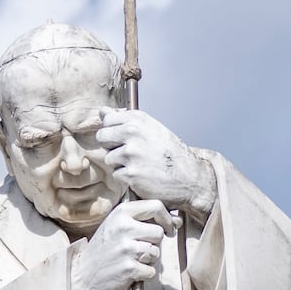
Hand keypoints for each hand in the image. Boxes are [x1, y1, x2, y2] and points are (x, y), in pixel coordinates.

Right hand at [71, 198, 177, 289]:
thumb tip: (177, 220)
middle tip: (138, 251)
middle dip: (153, 244)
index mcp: (121, 213)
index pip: (156, 206)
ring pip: (156, 252)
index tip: (168, 229)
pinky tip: (129, 274)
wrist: (82, 279)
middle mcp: (123, 227)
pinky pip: (151, 271)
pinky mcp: (129, 268)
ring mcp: (126, 248)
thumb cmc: (103, 252)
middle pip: (159, 232)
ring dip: (148, 261)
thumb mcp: (117, 227)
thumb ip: (144, 221)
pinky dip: (143, 275)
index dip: (167, 219)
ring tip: (130, 261)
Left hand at [97, 109, 216, 219]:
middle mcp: (133, 133)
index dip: (113, 130)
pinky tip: (141, 175)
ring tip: (140, 164)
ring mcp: (130, 154)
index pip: (107, 119)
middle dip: (111, 146)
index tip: (123, 136)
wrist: (188, 176)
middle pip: (102, 137)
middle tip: (129, 152)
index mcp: (138, 119)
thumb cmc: (169, 152)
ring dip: (120, 164)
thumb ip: (125, 119)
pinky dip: (126, 178)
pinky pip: (116, 174)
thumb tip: (103, 111)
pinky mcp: (130, 173)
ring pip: (109, 158)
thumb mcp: (150, 128)